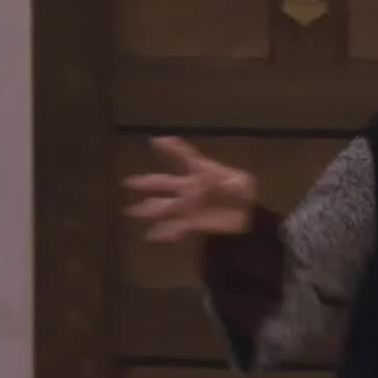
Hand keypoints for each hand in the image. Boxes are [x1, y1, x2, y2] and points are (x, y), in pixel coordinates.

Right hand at [121, 136, 257, 241]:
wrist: (248, 218)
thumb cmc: (244, 195)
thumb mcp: (242, 184)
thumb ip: (232, 182)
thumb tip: (222, 181)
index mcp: (202, 173)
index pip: (185, 158)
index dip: (172, 149)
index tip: (157, 141)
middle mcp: (190, 189)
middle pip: (164, 183)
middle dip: (147, 182)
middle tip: (128, 181)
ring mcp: (189, 206)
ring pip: (164, 207)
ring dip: (148, 209)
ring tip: (130, 211)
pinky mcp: (192, 223)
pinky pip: (175, 228)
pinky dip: (163, 232)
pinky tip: (150, 236)